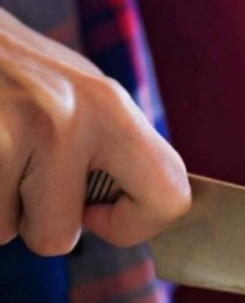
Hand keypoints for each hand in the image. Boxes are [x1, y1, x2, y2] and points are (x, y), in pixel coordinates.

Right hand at [0, 9, 190, 254]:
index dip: (135, 225)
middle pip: (59, 237)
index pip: (170, 199)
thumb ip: (116, 147)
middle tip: (28, 184)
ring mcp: (12, 130)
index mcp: (110, 106)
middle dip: (38, 227)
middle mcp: (68, 117)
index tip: (99, 210)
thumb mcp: (77, 91)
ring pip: (5, 231)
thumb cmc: (7, 65)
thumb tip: (153, 210)